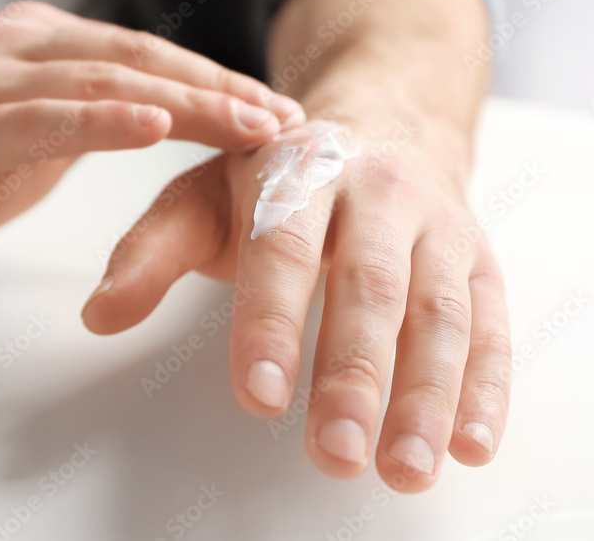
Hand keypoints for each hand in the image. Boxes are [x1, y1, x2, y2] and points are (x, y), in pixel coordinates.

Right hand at [0, 1, 302, 288]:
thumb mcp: (33, 138)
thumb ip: (88, 116)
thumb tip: (162, 116)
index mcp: (38, 47)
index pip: (145, 55)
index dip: (216, 80)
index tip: (276, 110)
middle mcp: (11, 49)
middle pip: (136, 61)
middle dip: (218, 90)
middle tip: (284, 120)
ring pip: (100, 83)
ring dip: (185, 103)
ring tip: (249, 124)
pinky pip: (37, 122)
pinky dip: (98, 120)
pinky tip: (151, 122)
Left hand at [83, 104, 510, 492]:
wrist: (387, 125)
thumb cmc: (287, 176)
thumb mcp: (207, 194)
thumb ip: (153, 250)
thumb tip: (101, 313)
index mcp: (302, 173)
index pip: (285, 248)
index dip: (271, 321)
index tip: (260, 395)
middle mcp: (380, 195)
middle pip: (372, 286)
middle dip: (357, 374)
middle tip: (337, 453)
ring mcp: (439, 229)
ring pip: (442, 314)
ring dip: (428, 396)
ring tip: (405, 468)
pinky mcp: (479, 262)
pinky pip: (492, 326)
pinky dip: (486, 389)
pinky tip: (470, 445)